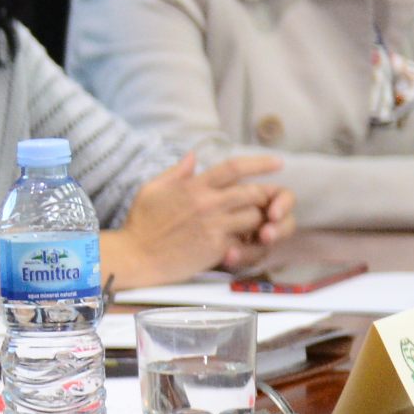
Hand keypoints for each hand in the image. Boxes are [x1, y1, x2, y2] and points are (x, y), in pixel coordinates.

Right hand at [116, 152, 285, 280]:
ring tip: (249, 226)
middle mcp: (208, 202)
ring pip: (255, 217)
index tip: (277, 162)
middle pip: (253, 192)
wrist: (136, 256)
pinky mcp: (217, 247)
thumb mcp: (152, 189)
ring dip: (256, 221)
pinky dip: (248, 243)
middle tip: (262, 204)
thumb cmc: (140, 224)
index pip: (234, 167)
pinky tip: (239, 244)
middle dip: (262, 197)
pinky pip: (246, 241)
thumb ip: (175, 172)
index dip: (260, 162)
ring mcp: (214, 225)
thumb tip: (192, 156)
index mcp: (193, 185)